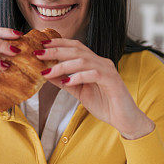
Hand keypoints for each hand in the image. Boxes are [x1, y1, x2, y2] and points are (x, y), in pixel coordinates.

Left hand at [35, 38, 154, 138]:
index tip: (42, 44)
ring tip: (48, 71)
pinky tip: (67, 82)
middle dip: (55, 51)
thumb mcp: (80, 92)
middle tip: (38, 53)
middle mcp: (101, 62)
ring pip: (83, 60)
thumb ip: (66, 82)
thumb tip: (47, 74)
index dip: (58, 43)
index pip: (75, 46)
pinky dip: (78, 76)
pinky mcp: (112, 81)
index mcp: (94, 63)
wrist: (124, 120)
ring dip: (63, 65)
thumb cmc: (105, 105)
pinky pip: (93, 74)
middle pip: (76, 50)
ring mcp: (108, 70)